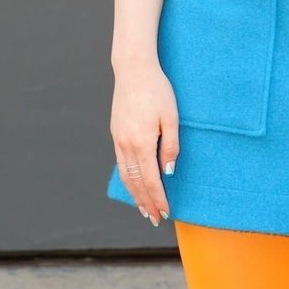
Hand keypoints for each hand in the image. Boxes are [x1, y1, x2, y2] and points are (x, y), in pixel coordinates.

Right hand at [110, 61, 179, 225]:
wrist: (133, 70)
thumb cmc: (157, 91)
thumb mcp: (172, 117)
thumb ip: (171, 146)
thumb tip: (169, 172)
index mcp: (142, 142)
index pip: (151, 180)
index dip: (159, 198)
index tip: (166, 212)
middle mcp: (126, 144)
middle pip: (136, 183)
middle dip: (146, 203)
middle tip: (155, 219)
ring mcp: (118, 139)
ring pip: (126, 175)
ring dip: (134, 195)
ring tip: (143, 209)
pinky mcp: (116, 134)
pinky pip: (121, 163)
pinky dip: (127, 179)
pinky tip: (133, 185)